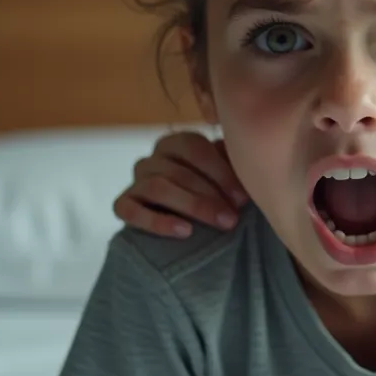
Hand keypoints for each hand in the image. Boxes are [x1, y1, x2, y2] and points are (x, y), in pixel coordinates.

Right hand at [111, 131, 247, 236]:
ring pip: (158, 187)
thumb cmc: (212, 195)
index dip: (220, 171)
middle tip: (233, 217)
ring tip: (218, 223)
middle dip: (209, 195)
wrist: (187, 226)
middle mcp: (153, 159)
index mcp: (177, 143)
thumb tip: (251, 162)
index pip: (194, 148)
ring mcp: (136, 182)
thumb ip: (232, 165)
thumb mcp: (224, 178)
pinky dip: (158, 222)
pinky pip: (132, 211)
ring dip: (192, 205)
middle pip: (178, 170)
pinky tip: (184, 231)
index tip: (242, 197)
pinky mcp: (123, 206)